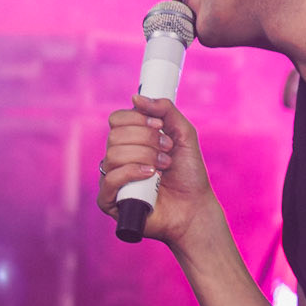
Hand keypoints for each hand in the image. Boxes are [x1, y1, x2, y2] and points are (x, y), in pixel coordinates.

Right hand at [97, 95, 214, 247]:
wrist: (195, 207)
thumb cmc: (189, 173)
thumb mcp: (184, 134)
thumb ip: (165, 110)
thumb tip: (136, 98)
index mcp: (130, 141)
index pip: (117, 119)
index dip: (138, 119)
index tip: (160, 126)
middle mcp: (118, 158)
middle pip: (115, 135)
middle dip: (147, 139)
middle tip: (167, 150)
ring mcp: (112, 179)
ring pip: (113, 154)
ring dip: (145, 156)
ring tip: (164, 167)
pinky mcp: (110, 201)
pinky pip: (109, 179)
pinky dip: (131, 173)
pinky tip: (150, 177)